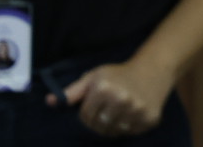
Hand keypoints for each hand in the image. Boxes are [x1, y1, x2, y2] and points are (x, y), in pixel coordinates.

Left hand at [54, 56, 173, 137]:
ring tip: (118, 111)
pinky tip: (131, 114)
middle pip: (99, 126)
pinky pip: (130, 133)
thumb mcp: (94, 77)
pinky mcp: (150, 119)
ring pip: (114, 132)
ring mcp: (137, 111)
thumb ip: (72, 91)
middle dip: (99, 120)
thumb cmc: (119, 74)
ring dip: (113, 125)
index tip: (96, 103)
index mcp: (105, 89)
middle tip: (107, 109)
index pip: (85, 116)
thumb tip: (49, 101)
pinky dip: (128, 127)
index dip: (88, 111)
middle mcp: (122, 100)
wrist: (152, 70)